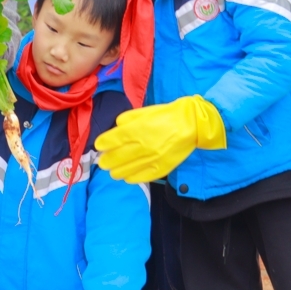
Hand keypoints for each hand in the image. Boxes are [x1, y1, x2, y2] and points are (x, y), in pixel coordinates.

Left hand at [96, 95, 225, 182]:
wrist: (191, 124)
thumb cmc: (167, 115)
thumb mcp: (145, 111)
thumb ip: (128, 119)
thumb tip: (116, 128)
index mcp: (137, 129)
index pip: (112, 140)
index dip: (102, 143)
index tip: (99, 145)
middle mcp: (143, 145)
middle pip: (116, 157)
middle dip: (106, 160)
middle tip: (102, 161)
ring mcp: (152, 159)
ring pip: (126, 170)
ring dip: (115, 171)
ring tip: (112, 170)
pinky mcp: (160, 168)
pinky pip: (141, 177)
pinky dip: (130, 178)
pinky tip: (126, 176)